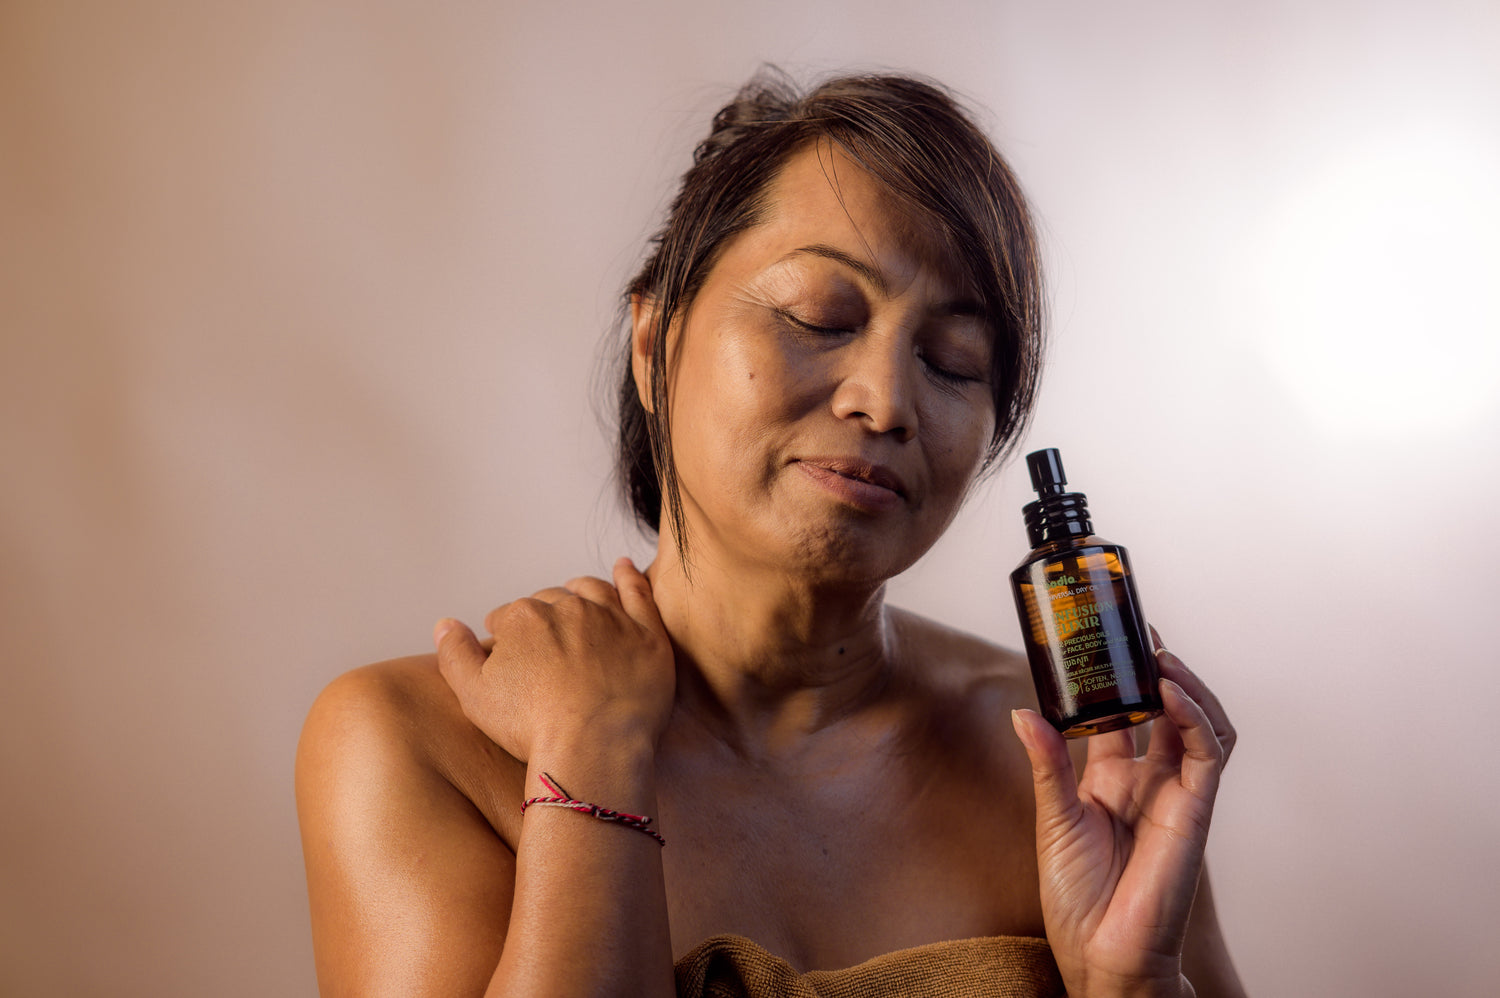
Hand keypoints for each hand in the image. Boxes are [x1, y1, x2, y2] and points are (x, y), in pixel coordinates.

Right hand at [434, 557, 675, 763]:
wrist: (592, 747)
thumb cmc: (532, 726)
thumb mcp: (474, 694)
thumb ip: (454, 653)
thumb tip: (445, 624)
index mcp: (524, 617)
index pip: (508, 617)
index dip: (505, 635)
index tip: (509, 654)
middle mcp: (568, 606)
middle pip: (551, 602)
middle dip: (543, 615)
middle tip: (544, 643)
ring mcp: (611, 618)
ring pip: (592, 591)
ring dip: (581, 591)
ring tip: (576, 600)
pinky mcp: (647, 634)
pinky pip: (639, 593)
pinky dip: (630, 577)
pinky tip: (624, 567)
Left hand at [1011, 629, 1233, 997]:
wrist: (1099, 953)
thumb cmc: (1077, 897)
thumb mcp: (1052, 818)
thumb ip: (1048, 762)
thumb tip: (1025, 711)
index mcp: (1113, 778)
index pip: (1126, 711)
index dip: (1123, 673)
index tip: (1112, 632)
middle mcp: (1150, 780)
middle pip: (1168, 707)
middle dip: (1160, 666)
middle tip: (1141, 627)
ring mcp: (1176, 794)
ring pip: (1200, 722)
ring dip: (1185, 684)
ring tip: (1159, 652)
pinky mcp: (1194, 812)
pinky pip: (1207, 755)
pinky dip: (1194, 717)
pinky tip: (1170, 692)